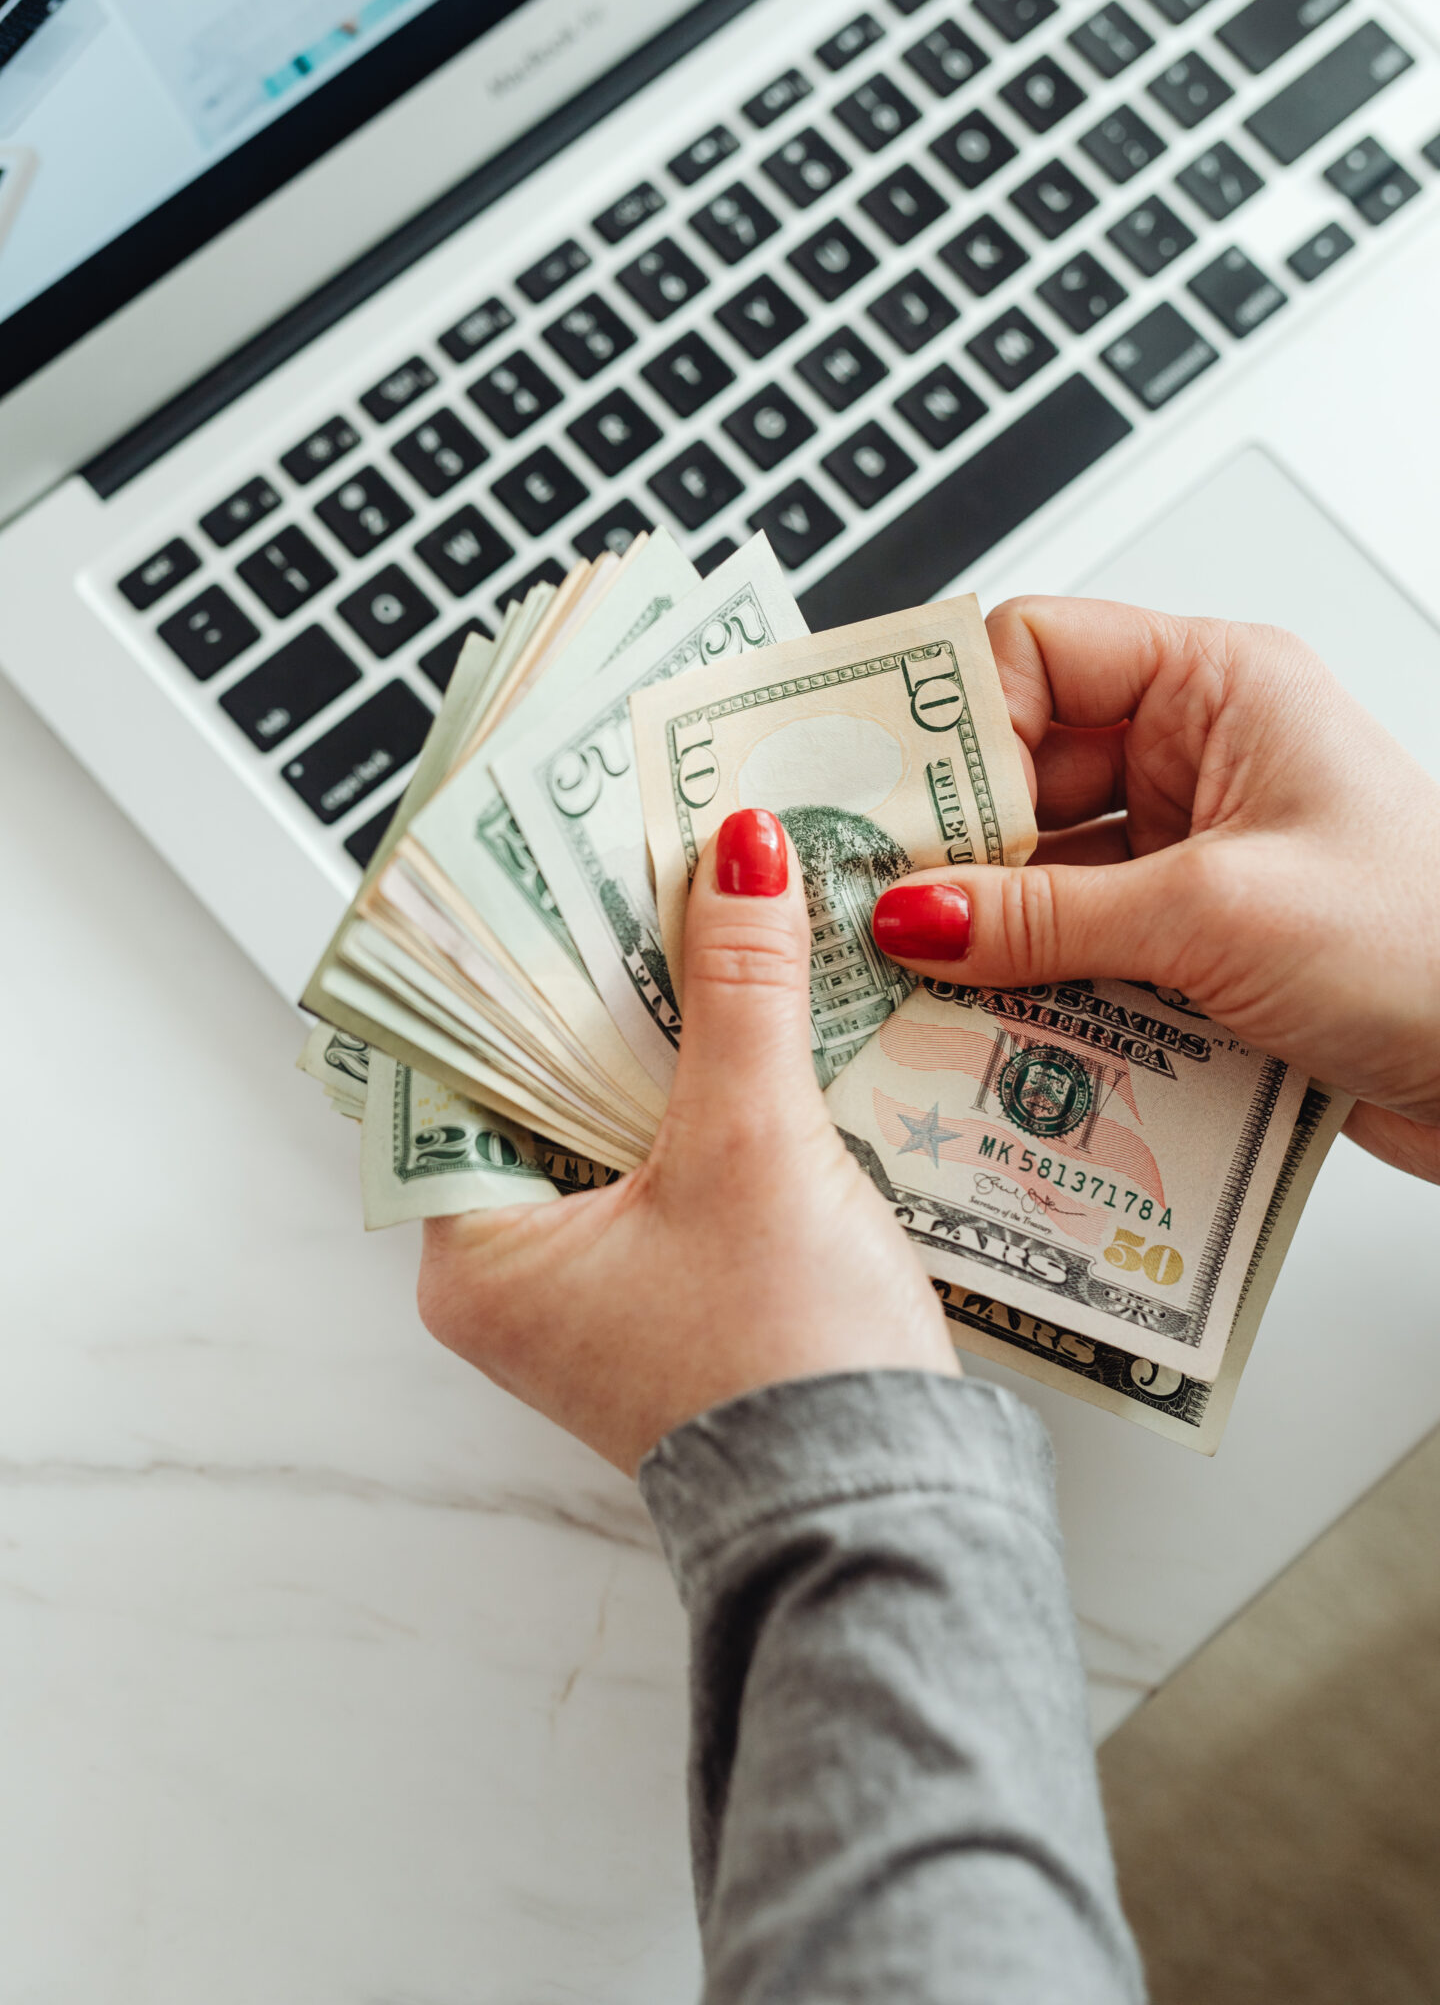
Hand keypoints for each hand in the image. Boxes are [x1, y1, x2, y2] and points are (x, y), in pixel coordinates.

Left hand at [418, 810, 955, 1473]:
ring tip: (707, 923)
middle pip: (539, 1086)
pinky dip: (704, 1099)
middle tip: (643, 871)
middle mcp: (516, 1279)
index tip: (555, 866)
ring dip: (664, 1037)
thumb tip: (740, 852)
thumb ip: (742, 986)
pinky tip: (757, 1026)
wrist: (888, 1510)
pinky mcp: (671, 1299)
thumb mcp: (755, 1143)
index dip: (511, 961)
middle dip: (601, 986)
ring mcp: (595, 1294)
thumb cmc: (786, 1363)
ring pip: (611, 1120)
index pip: (457, 1066)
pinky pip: (667, 1164)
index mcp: (477, 1255)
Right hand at [871, 598, 1439, 1184]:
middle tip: (874, 909)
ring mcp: (1196, 851)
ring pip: (1042, 870)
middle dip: (951, 845)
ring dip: (988, 931)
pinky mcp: (1196, 940)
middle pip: (1022, 770)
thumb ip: (1047, 916)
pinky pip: (1079, 944)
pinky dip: (1032, 984)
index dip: (954, 720)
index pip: (1036, 651)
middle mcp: (1199, 755)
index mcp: (1218, 686)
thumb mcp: (1217, 918)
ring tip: (918, 983)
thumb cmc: (1434, 949)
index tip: (885, 801)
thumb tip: (913, 914)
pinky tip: (988, 1024)